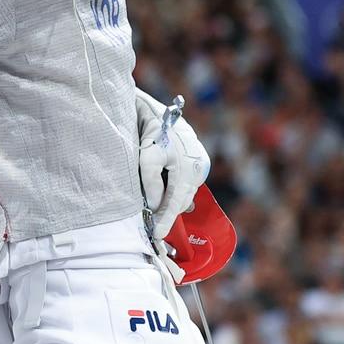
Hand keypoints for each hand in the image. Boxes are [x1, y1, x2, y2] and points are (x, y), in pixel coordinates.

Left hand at [134, 88, 210, 238]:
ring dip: (172, 205)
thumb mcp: (144, 156)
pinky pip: (187, 184)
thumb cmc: (148, 131)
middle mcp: (196, 165)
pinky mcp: (197, 161)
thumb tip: (155, 205)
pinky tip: (167, 202)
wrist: (155, 109)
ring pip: (184, 191)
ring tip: (159, 222)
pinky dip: (177, 193)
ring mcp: (198, 163)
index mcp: (184, 164)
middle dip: (168, 214)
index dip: (166, 218)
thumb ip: (151, 183)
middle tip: (155, 232)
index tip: (158, 234)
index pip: (173, 198)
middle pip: (181, 197)